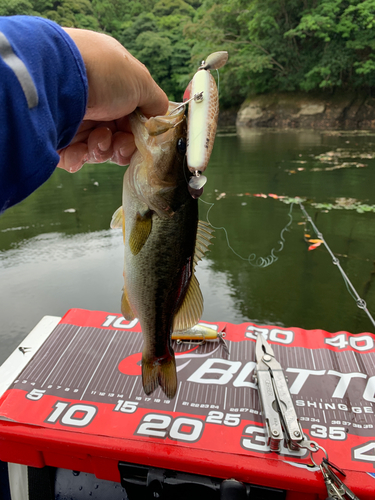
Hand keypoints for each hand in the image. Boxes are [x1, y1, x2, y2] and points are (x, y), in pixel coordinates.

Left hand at [57, 29, 167, 171]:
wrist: (56, 77)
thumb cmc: (102, 73)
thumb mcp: (141, 81)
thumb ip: (156, 102)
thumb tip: (160, 116)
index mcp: (112, 83)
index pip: (131, 116)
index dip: (138, 132)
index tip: (140, 140)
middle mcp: (93, 99)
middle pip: (116, 136)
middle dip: (121, 145)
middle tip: (119, 145)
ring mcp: (73, 116)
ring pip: (96, 148)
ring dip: (101, 150)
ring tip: (96, 141)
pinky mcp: (54, 133)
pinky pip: (72, 155)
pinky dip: (78, 158)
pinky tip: (79, 152)